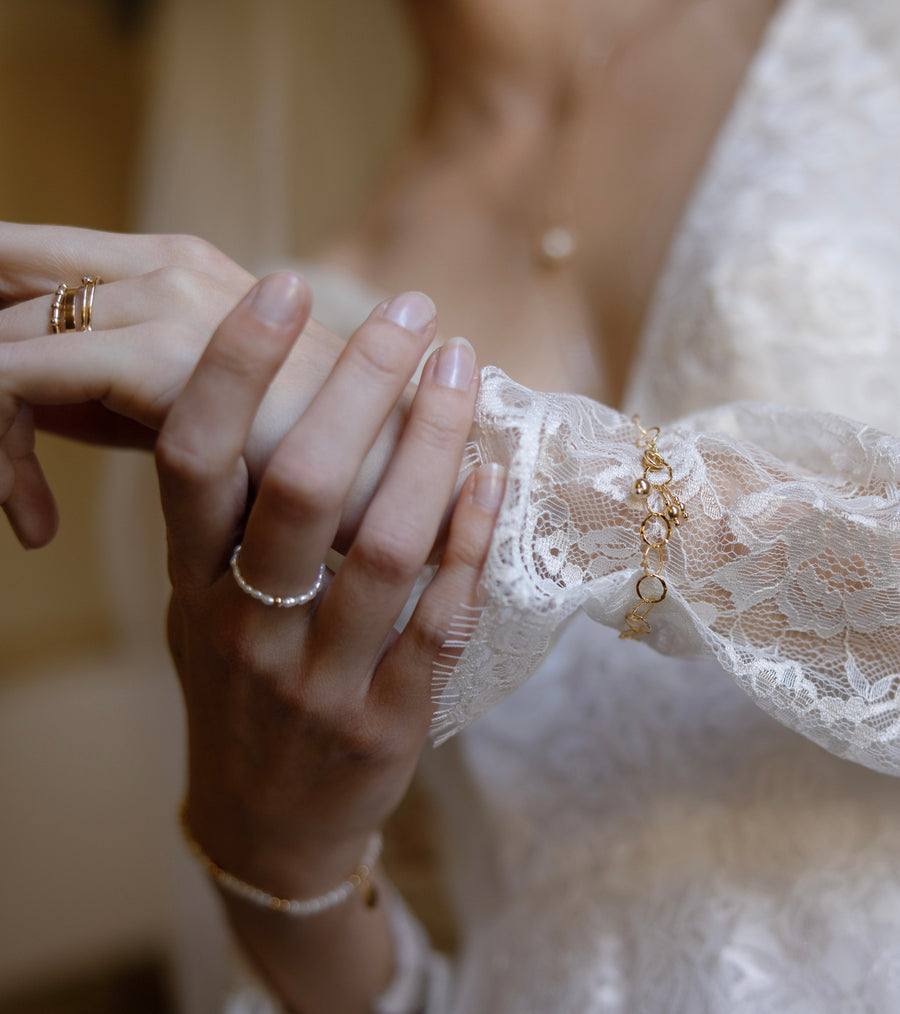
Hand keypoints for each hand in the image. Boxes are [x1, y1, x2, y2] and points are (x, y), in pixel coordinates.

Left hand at [0, 223, 345, 544]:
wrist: (393, 485)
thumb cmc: (314, 461)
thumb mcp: (203, 420)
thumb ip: (115, 393)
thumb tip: (25, 407)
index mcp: (179, 267)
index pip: (32, 260)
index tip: (3, 431)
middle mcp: (171, 264)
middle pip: (6, 283)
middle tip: (2, 481)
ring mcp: (165, 298)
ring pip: (3, 344)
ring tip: (18, 514)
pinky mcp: (158, 353)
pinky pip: (15, 379)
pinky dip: (3, 455)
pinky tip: (35, 527)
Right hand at [157, 274, 502, 1007]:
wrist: (266, 826)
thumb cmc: (239, 693)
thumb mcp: (203, 607)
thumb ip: (230, 521)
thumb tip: (287, 399)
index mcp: (194, 587)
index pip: (198, 459)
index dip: (234, 367)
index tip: (281, 286)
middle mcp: (248, 628)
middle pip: (304, 484)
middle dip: (361, 384)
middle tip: (411, 312)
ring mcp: (320, 679)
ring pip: (387, 544)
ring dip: (432, 445)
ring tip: (461, 370)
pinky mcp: (388, 718)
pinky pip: (441, 617)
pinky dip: (470, 539)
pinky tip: (490, 473)